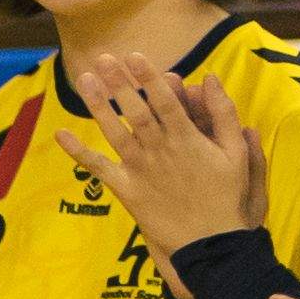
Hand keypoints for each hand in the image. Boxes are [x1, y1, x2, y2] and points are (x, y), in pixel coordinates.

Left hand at [50, 54, 267, 256]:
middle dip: (119, 82)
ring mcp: (140, 169)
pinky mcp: (126, 189)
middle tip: (103, 58)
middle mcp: (160, 150)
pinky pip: (98, 168)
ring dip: (98, 105)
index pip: (164, 100)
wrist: (211, 243)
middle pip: (135, 110)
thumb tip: (210, 79)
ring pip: (114, 131)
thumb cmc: (227, 196)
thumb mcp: (238, 154)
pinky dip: (78, 152)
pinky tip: (61, 133)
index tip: (134, 56)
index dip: (147, 77)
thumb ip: (224, 114)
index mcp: (188, 139)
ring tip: (84, 79)